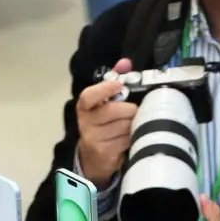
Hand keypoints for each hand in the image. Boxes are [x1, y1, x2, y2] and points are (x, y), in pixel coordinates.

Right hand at [75, 58, 137, 184]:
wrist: (93, 158)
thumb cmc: (102, 125)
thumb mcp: (104, 104)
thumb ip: (113, 81)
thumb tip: (125, 62)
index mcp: (84, 107)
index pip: (89, 96)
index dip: (105, 89)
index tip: (119, 85)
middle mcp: (86, 122)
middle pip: (115, 110)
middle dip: (130, 110)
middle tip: (134, 112)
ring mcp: (94, 139)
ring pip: (125, 126)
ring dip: (134, 124)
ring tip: (132, 125)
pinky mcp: (105, 153)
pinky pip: (128, 140)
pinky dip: (134, 138)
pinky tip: (131, 138)